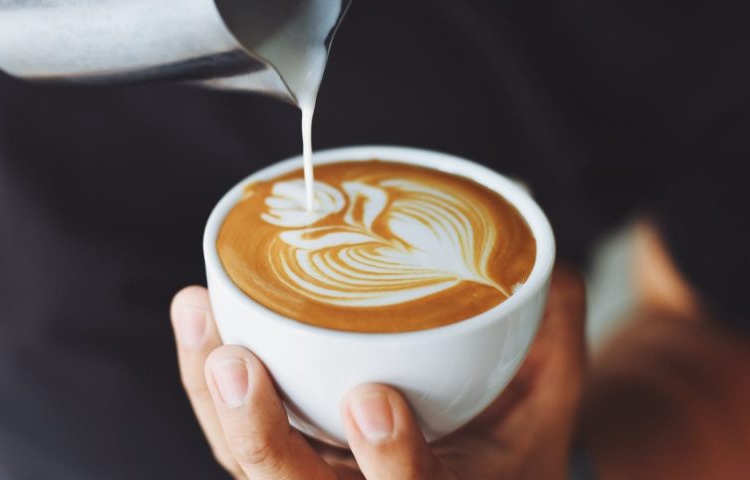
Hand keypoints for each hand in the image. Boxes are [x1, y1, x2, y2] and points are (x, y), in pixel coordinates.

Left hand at [170, 265, 585, 478]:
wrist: (479, 477)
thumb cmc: (509, 444)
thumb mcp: (549, 396)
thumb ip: (551, 331)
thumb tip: (544, 254)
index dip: (393, 461)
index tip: (374, 400)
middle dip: (261, 435)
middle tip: (237, 364)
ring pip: (251, 464)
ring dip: (213, 398)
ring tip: (199, 315)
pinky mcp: (287, 460)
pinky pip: (233, 437)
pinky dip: (206, 382)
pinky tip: (198, 316)